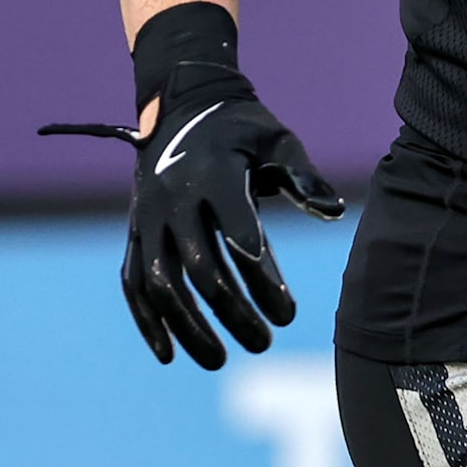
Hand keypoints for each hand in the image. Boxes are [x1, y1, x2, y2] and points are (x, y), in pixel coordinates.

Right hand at [45, 65, 343, 369]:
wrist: (184, 106)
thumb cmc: (244, 129)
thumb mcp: (278, 139)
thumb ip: (304, 175)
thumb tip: (333, 211)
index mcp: (214, 173)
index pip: (236, 227)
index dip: (260, 271)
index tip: (288, 311)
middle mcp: (174, 198)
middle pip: (200, 267)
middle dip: (233, 310)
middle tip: (267, 342)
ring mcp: (148, 218)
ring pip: (160, 284)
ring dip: (189, 326)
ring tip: (222, 360)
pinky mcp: (134, 232)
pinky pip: (132, 282)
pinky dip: (148, 320)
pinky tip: (170, 355)